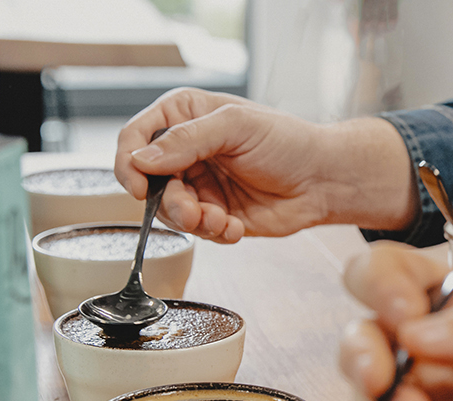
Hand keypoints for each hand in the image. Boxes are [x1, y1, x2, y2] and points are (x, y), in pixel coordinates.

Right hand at [114, 89, 415, 242]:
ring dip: (193, 220)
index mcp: (184, 116)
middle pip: (148, 181)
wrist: (323, 180)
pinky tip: (235, 226)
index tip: (141, 186)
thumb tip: (141, 159)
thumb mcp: (235, 126)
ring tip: (221, 219)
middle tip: (194, 210)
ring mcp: (198, 183)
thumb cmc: (287, 141)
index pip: (135, 137)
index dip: (129, 162)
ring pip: (170, 211)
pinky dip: (214, 232)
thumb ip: (186, 139)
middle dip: (170, 202)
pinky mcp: (214, 213)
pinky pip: (196, 230)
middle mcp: (185, 150)